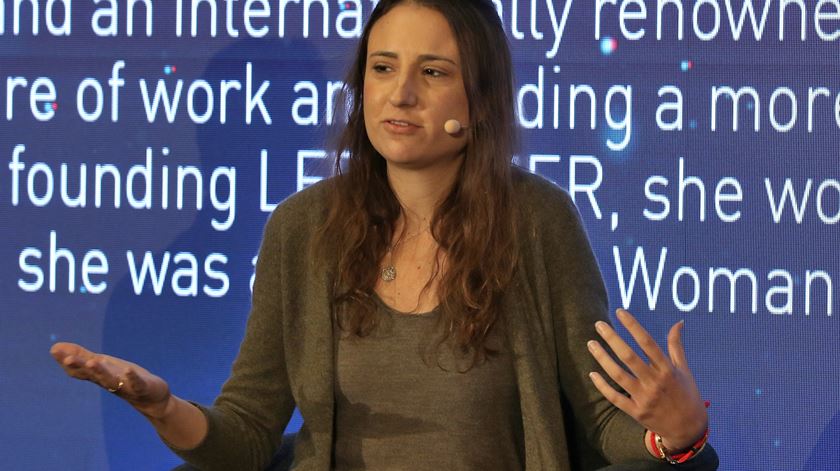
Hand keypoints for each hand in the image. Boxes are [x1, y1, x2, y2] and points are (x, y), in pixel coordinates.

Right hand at [50, 342, 172, 419]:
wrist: (152, 400)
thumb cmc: (124, 380)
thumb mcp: (103, 366)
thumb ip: (82, 357)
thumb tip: (55, 347)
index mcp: (99, 376)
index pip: (80, 369)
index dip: (68, 360)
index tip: (54, 350)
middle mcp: (108, 382)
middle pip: (91, 374)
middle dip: (80, 366)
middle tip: (66, 359)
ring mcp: (125, 386)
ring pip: (110, 379)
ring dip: (101, 371)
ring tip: (92, 362)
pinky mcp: (142, 388)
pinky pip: (136, 383)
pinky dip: (132, 377)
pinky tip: (128, 369)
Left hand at [586, 309, 706, 451]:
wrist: (689, 430)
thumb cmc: (687, 395)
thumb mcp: (684, 370)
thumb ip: (676, 346)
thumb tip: (678, 322)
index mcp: (667, 370)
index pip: (647, 342)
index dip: (633, 326)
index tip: (620, 312)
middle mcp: (655, 383)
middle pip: (629, 357)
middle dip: (612, 339)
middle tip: (598, 324)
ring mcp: (644, 398)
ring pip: (618, 375)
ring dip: (602, 358)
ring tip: (591, 343)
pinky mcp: (636, 412)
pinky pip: (615, 397)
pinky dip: (602, 386)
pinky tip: (592, 373)